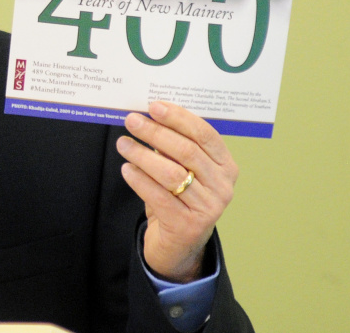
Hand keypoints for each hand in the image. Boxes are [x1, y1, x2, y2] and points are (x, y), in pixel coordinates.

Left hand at [116, 101, 237, 282]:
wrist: (180, 244)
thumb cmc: (179, 197)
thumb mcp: (184, 169)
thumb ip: (174, 147)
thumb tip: (149, 116)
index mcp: (226, 166)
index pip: (205, 135)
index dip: (179, 118)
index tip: (154, 106)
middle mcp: (223, 186)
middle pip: (187, 151)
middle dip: (156, 133)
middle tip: (132, 121)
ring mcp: (208, 207)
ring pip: (172, 174)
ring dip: (143, 155)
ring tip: (123, 144)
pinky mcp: (188, 225)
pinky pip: (159, 196)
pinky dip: (140, 180)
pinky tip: (126, 169)